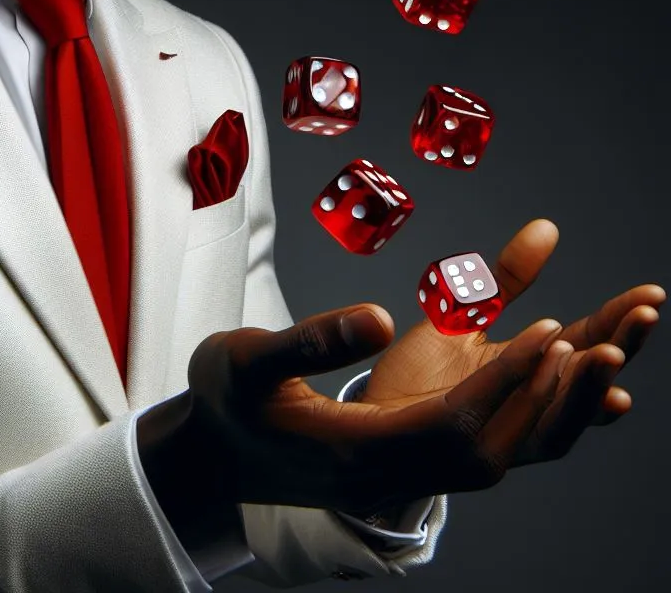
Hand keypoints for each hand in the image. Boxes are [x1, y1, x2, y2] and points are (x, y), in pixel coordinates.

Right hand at [144, 300, 582, 519]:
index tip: (551, 329)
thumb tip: (381, 319)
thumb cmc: (222, 400)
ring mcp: (386, 475)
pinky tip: (520, 379)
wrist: (208, 456)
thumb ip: (310, 339)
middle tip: (587, 340)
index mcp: (351, 450)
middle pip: (485, 454)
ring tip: (569, 356)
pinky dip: (503, 417)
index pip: (451, 423)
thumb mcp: (246, 357)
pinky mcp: (389, 464)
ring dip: (531, 412)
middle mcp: (380, 473)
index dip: (506, 378)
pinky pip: (465, 453)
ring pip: (482, 460)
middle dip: (539, 399)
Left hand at [358, 219, 663, 466]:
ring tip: (608, 351)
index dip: (620, 320)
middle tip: (644, 316)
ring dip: (591, 385)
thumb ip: (507, 278)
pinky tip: (552, 361)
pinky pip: (521, 425)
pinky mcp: (480, 442)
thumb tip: (547, 228)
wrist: (372, 416)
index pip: (589, 342)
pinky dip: (540, 395)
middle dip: (620, 349)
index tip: (650, 295)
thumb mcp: (467, 312)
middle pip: (591, 382)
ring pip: (566, 417)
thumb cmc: (422, 371)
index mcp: (534, 370)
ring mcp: (509, 429)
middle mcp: (530, 404)